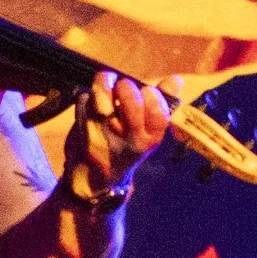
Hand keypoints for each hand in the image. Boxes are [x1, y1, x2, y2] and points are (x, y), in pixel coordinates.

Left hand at [69, 70, 180, 196]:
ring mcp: (103, 135)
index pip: (159, 114)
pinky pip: (84, 100)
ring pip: (103, 97)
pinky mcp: (80, 130)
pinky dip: (87, 95)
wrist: (95, 177)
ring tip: (106, 84)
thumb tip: (176, 80)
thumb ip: (161, 105)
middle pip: (132, 104)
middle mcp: (128, 140)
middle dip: (127, 87)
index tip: (146, 91)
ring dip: (104, 84)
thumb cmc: (127, 146)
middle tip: (123, 86)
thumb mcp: (148, 133)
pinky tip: (91, 101)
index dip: (153, 96)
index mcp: (150, 139)